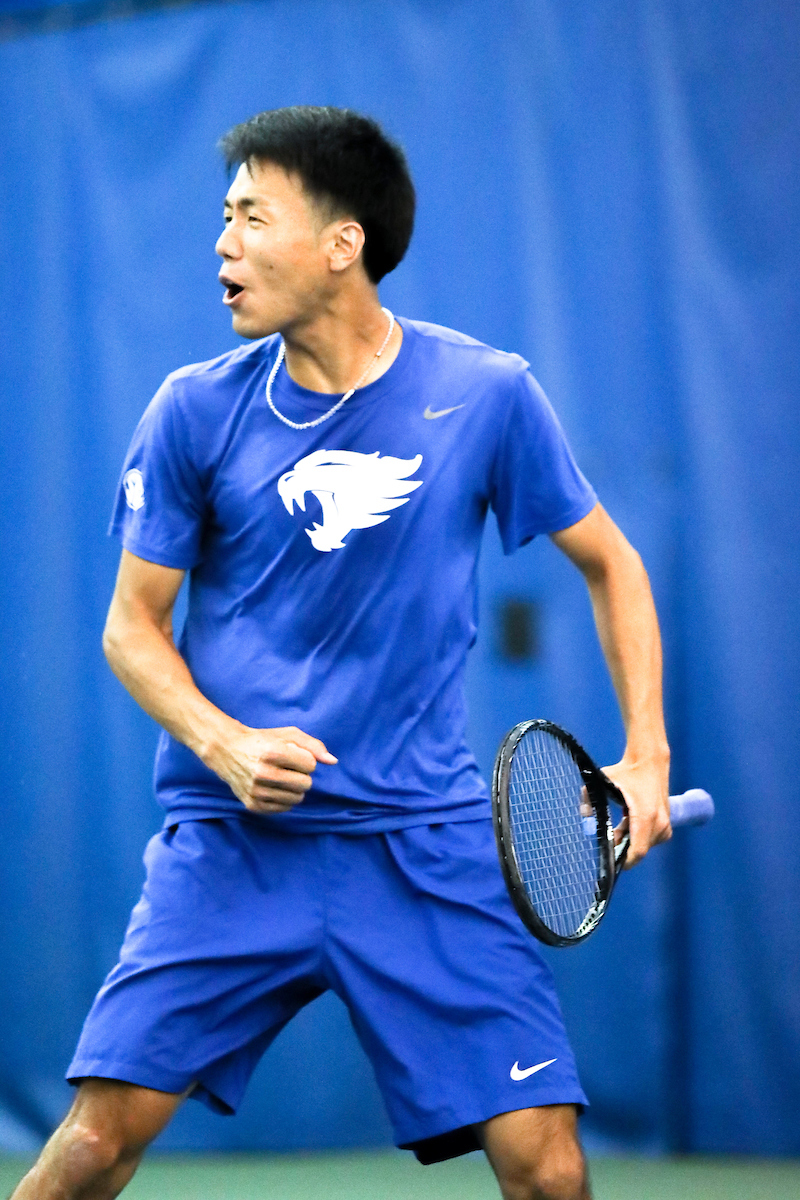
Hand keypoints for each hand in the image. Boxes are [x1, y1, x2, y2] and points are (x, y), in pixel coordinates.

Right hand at [208, 724, 337, 814]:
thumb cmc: (263, 741)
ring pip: (297, 799)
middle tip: (288, 768)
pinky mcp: (252, 805)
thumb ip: (314, 746)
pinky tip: (273, 787)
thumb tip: (333, 762)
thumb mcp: (288, 734)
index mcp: (273, 753)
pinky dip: (284, 799)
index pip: (311, 765)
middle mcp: (263, 773)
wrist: (228, 751)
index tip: (293, 755)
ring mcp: (256, 791)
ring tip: (281, 777)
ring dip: (294, 788)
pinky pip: (284, 808)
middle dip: (302, 775)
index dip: (305, 759)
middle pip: (306, 784)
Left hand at [600, 757, 670, 868]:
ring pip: (644, 846)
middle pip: (639, 850)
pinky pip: (650, 840)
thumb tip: (584, 815)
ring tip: (621, 827)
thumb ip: (589, 797)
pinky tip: (630, 824)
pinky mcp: (667, 825)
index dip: (624, 861)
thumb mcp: (603, 780)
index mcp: (645, 817)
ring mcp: (665, 825)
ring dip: (631, 841)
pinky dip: (639, 836)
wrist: (650, 762)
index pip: (638, 851)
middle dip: (624, 848)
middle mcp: (659, 824)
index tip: (612, 861)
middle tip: (612, 836)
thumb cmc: (626, 772)